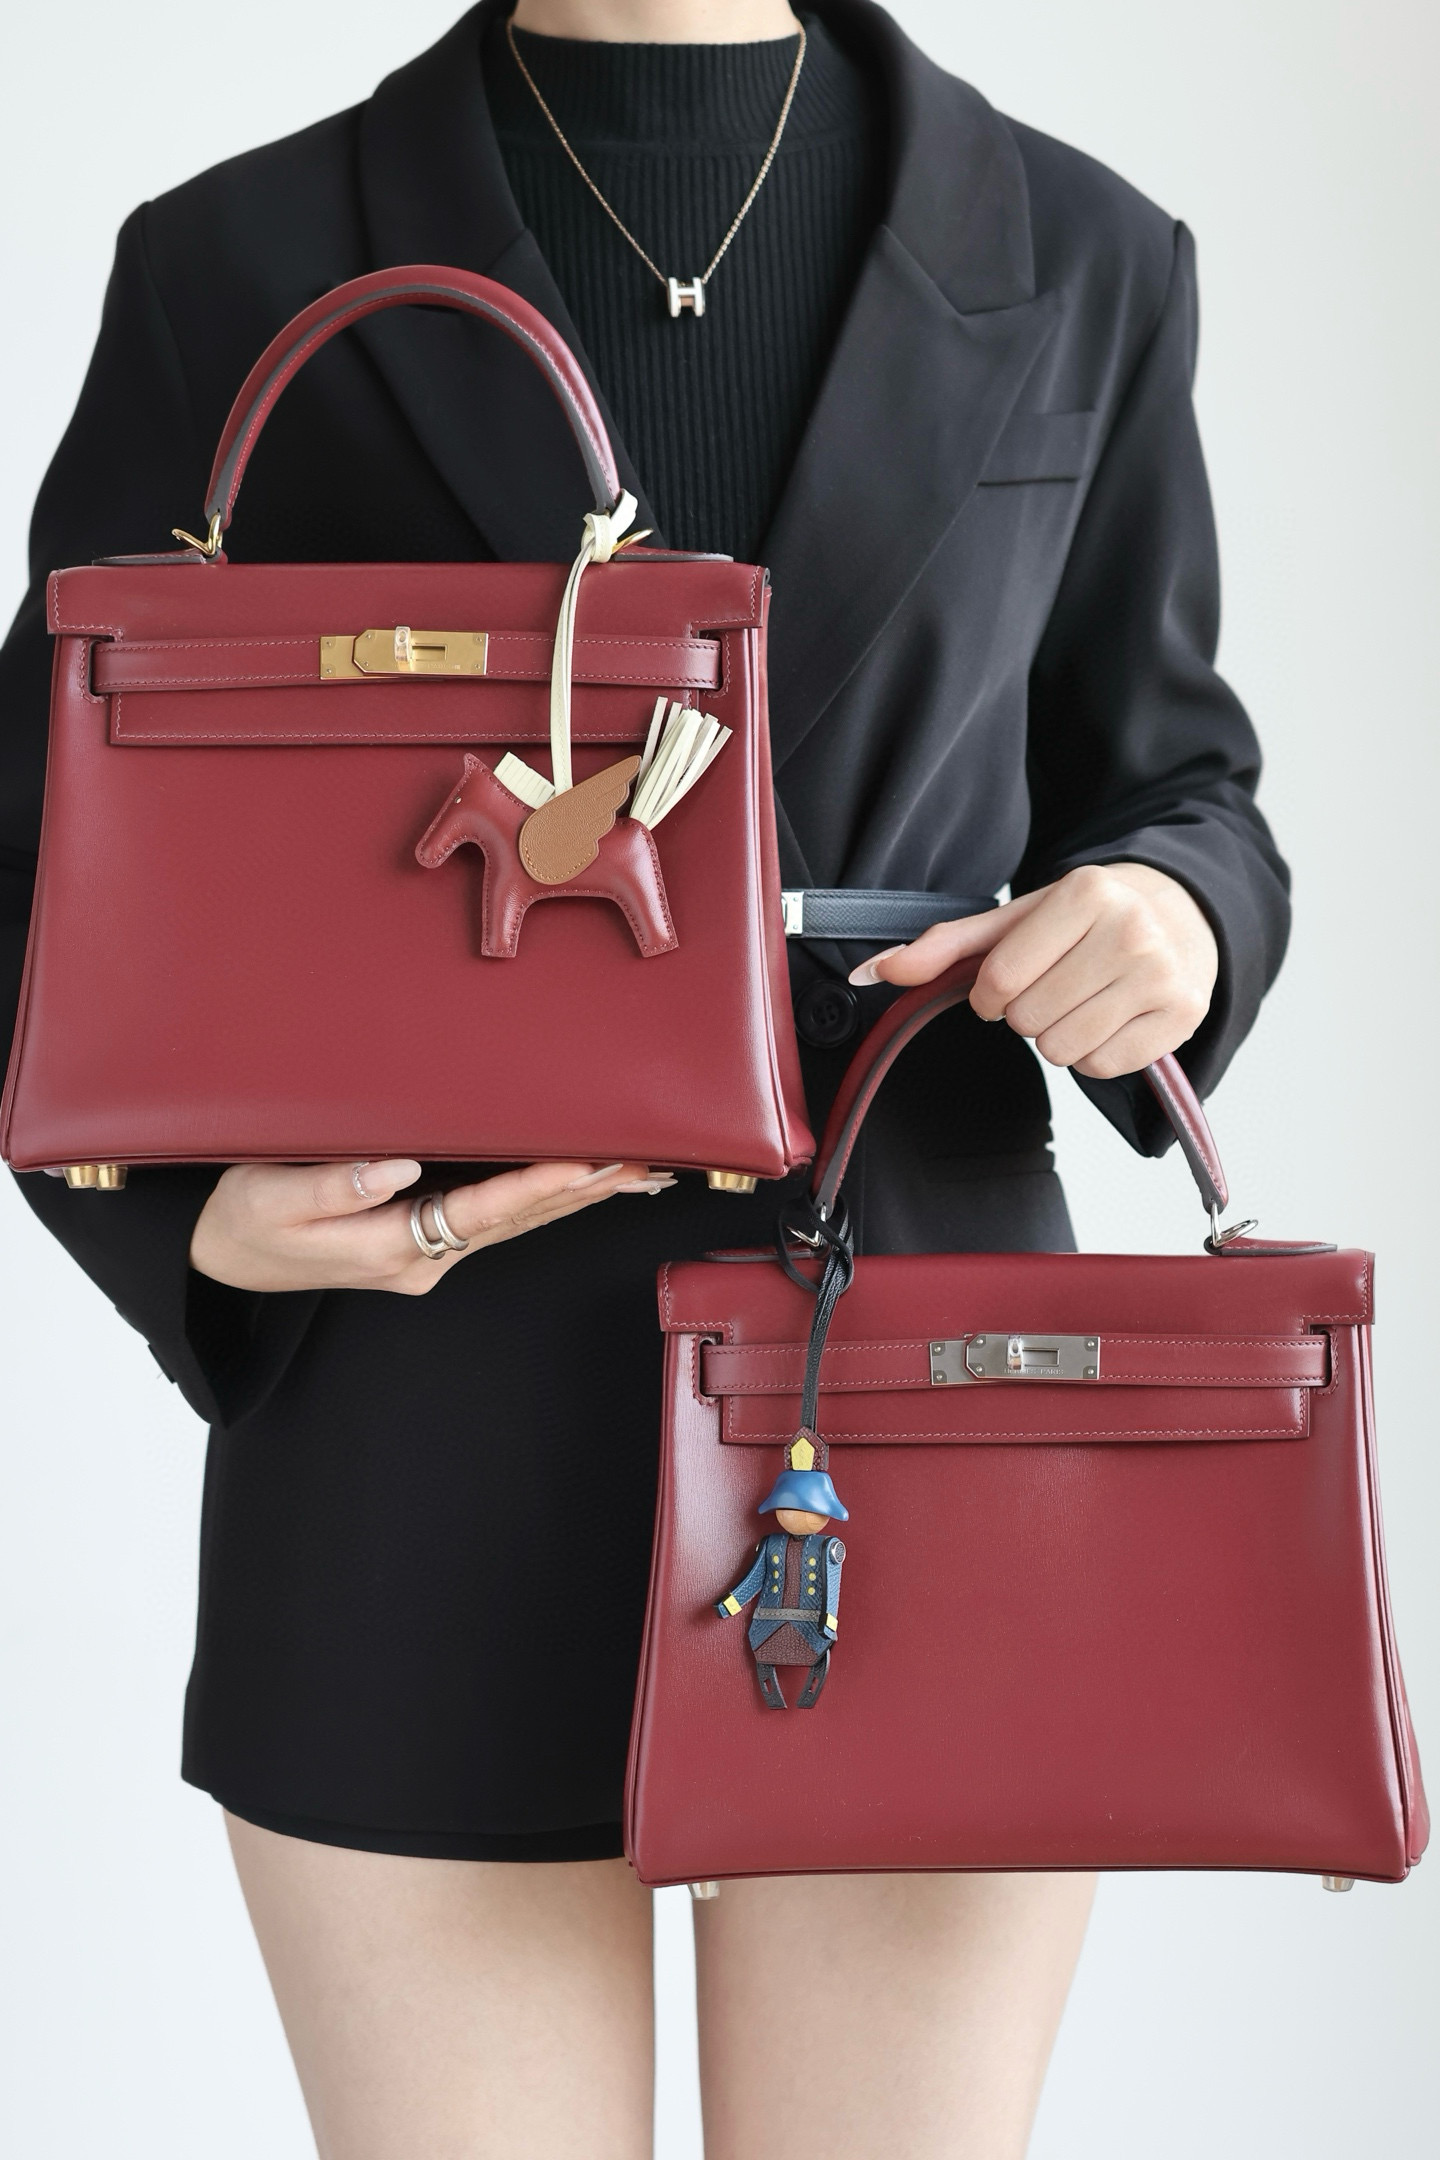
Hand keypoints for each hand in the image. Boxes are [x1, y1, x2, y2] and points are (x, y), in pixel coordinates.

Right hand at [189, 1157, 672, 1294]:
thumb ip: (331, 1186)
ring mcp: (427, 1257)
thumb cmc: (242, 1220)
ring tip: (633, 1170)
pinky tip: (577, 1180)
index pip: (480, 1212)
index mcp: (389, 1248)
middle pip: (517, 1222)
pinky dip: (542, 1198)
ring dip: (575, 1197)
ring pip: (516, 1223)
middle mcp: (421, 1260)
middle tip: (646, 1163)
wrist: (223, 1259)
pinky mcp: (423, 1242)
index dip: (537, 1185)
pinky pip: (496, 1217)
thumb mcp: (267, 1198)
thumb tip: (397, 1168)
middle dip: (583, 1192)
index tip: (586, 1162)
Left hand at [849, 864, 1217, 1077]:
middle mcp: (1130, 930)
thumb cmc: (1088, 918)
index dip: (989, 995)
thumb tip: (870, 973)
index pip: (998, 980)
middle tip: (1053, 987)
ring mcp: (1161, 975)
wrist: (1184, 912)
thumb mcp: (1017, 919)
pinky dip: (1094, 1054)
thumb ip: (944, 948)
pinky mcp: (1182, 1016)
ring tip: (1080, 1001)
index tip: (1005, 984)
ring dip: (1056, 1037)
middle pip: (1028, 1019)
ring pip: (1064, 1049)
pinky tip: (1109, 1019)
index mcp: (1084, 894)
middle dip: (1026, 1013)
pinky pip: (1103, 1067)